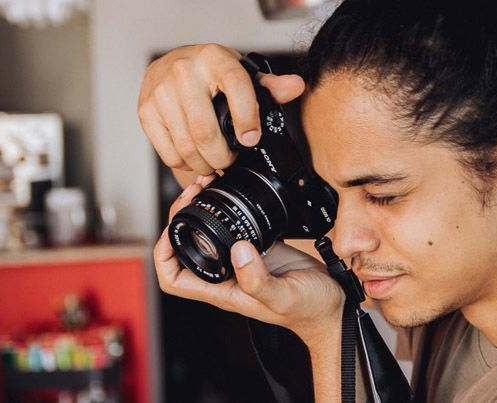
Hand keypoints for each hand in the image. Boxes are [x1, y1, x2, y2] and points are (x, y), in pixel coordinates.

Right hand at [138, 44, 305, 176]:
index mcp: (215, 59)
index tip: (251, 139)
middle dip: (223, 157)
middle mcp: (184, 71)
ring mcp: (161, 91)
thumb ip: (270, 86)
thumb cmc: (211, 72)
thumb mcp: (242, 73)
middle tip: (229, 160)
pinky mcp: (145, 110)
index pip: (237, 89)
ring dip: (204, 164)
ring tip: (214, 162)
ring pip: (187, 147)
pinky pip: (168, 151)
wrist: (171, 64)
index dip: (247, 120)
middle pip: (206, 133)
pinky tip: (193, 157)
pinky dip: (184, 163)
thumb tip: (296, 87)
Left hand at [154, 176, 344, 344]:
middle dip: (181, 218)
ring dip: (201, 209)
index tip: (172, 228)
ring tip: (208, 185)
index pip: (173, 279)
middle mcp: (227, 276)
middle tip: (194, 191)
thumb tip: (237, 249)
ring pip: (207, 234)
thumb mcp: (282, 297)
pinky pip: (235, 226)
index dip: (164, 254)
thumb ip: (257, 279)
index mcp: (223, 291)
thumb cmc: (308, 310)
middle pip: (186, 248)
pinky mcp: (259, 248)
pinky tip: (234, 194)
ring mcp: (242, 261)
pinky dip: (229, 209)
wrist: (333, 305)